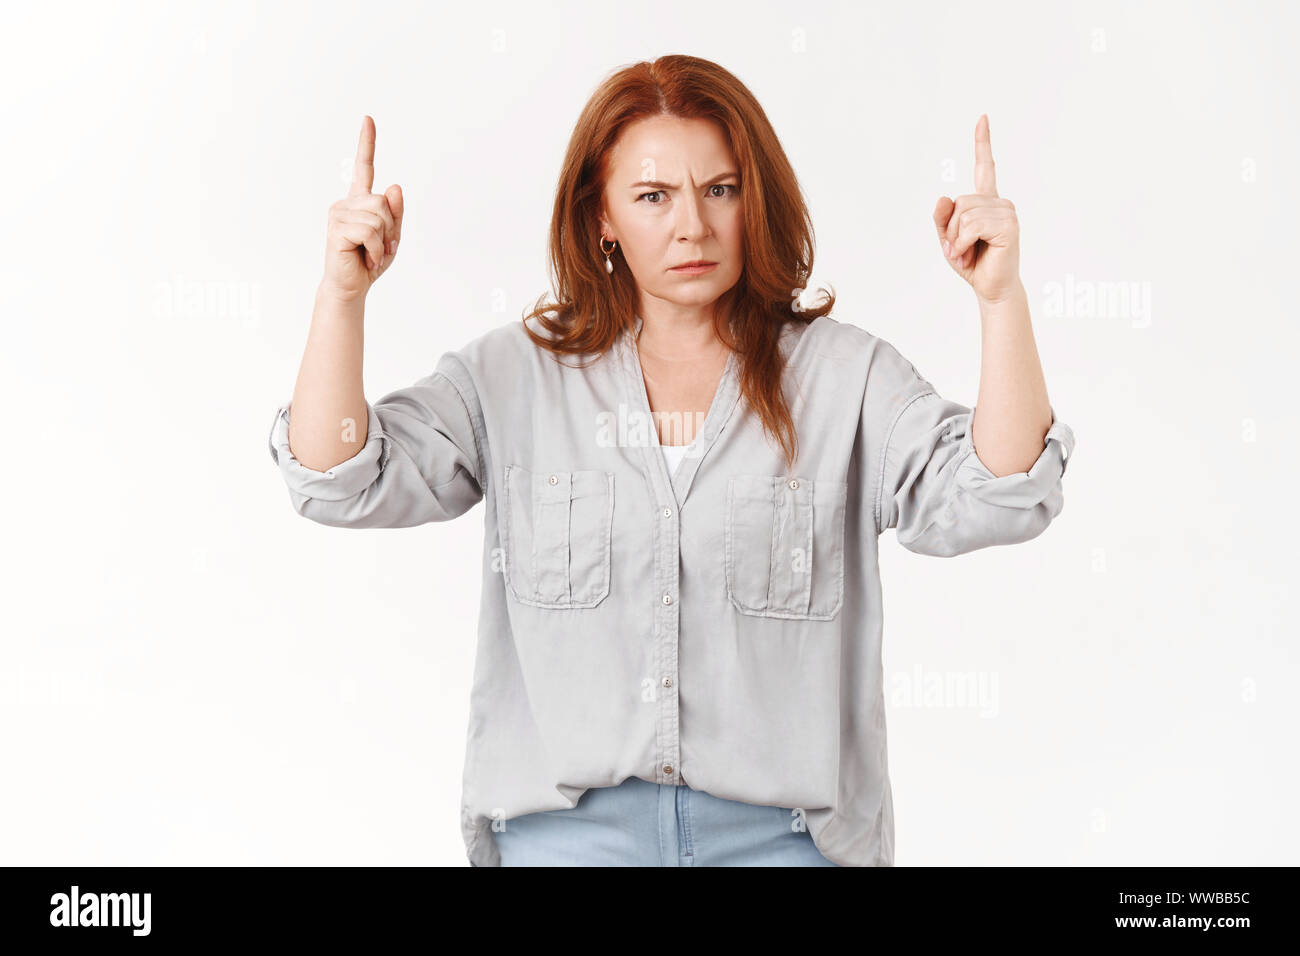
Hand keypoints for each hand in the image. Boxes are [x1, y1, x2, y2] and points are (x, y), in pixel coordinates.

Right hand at [321, 114, 403, 302]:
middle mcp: (347, 203)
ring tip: (371, 253)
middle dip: (390, 228)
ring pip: (379, 216)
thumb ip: (396, 213)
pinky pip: (371, 232)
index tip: (368, 119)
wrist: (351, 286)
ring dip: (383, 241)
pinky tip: (366, 258)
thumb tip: (394, 186)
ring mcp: (339, 213)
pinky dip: (377, 249)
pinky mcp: (337, 229)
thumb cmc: (370, 261)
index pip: (364, 167)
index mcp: (360, 201)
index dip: (366, 143)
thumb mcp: (392, 237)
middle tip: (380, 247)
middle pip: (383, 201)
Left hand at [933, 114, 1019, 304]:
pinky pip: (972, 226)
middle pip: (960, 202)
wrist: (991, 288)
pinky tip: (971, 254)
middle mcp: (999, 202)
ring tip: (966, 254)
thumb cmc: (972, 263)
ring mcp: (1006, 212)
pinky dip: (963, 243)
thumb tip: (943, 196)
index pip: (985, 167)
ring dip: (957, 239)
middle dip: (951, 230)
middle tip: (959, 250)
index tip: (982, 118)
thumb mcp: (948, 239)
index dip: (983, 143)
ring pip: (964, 214)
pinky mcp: (1009, 226)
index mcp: (986, 202)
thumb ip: (941, 218)